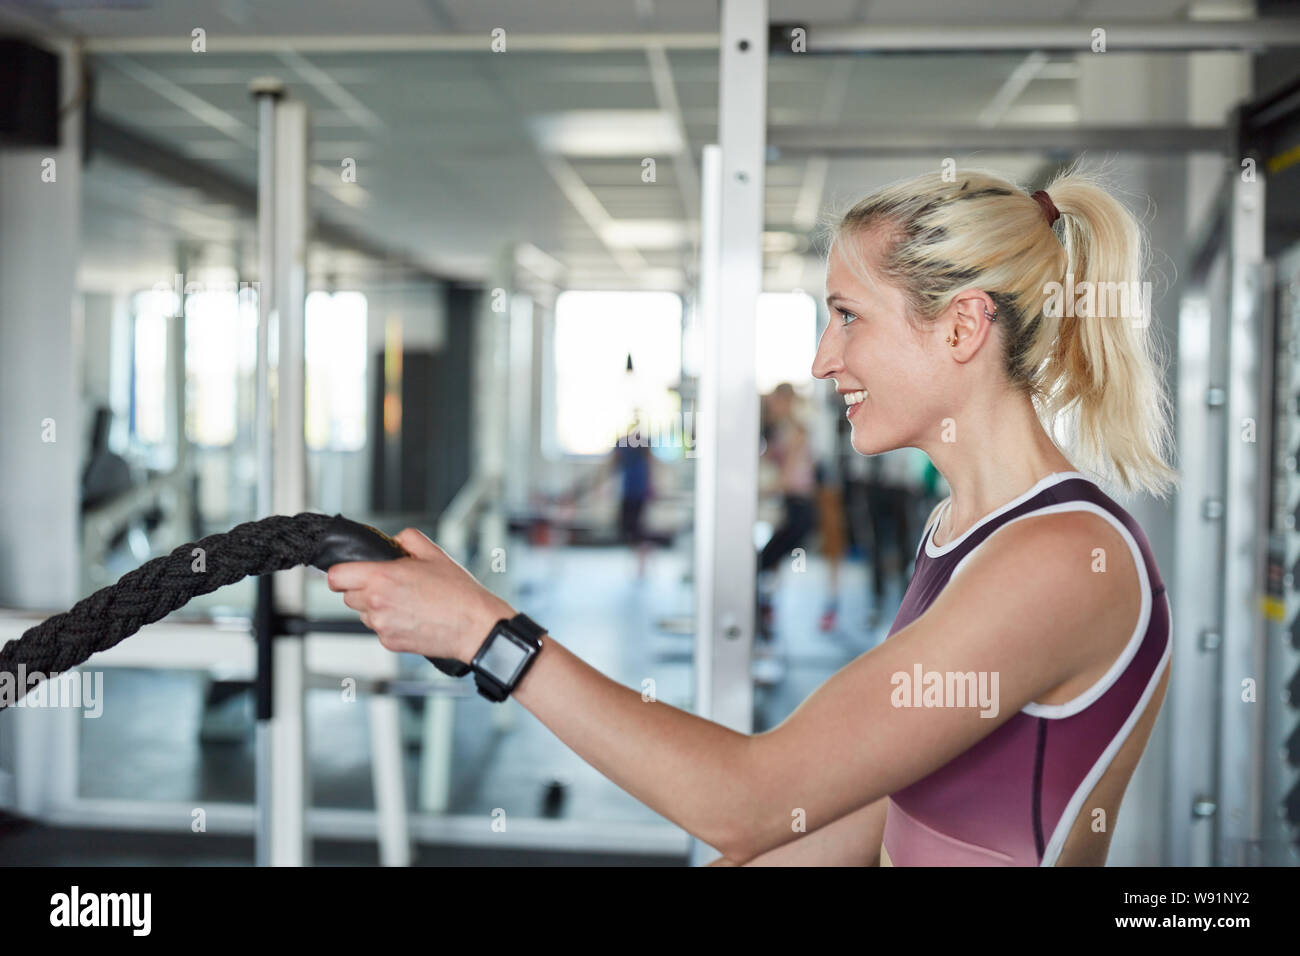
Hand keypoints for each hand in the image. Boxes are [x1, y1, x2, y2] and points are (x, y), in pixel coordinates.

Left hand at [325, 528, 515, 663]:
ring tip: (405, 601)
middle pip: (347, 596)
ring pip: (363, 613)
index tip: (349, 572)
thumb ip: (407, 539)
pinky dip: (390, 622)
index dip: (340, 573)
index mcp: (382, 578)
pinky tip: (412, 616)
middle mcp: (376, 603)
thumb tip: (393, 541)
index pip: (336, 577)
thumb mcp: (434, 553)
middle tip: (388, 584)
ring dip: (375, 607)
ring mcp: (382, 626)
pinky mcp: (390, 643)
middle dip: (362, 588)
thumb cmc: (458, 593)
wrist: (474, 626)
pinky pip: (379, 629)